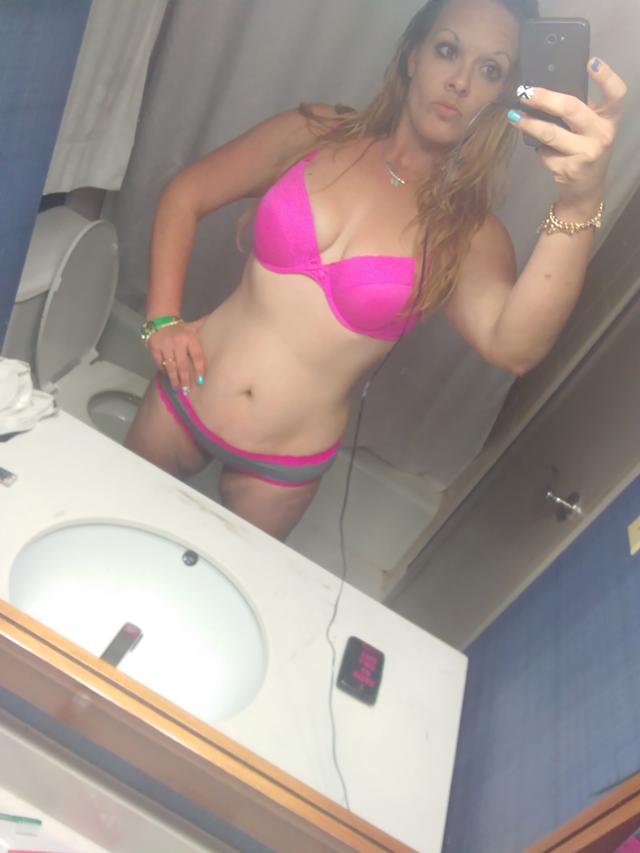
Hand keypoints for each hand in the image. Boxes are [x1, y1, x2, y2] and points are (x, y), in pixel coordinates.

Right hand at [147, 315, 207, 389]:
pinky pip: (159, 363)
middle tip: (187, 391)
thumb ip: (203, 325)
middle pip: (182, 364)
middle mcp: (177, 342)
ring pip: (170, 366)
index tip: (200, 381)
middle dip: (185, 379)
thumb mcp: (192, 326)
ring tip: (177, 389)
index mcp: (189, 338)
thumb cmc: (180, 329)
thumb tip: (215, 318)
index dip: (199, 369)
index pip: (196, 356)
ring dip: (174, 379)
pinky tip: (168, 377)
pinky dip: (163, 371)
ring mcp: (165, 345)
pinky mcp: (154, 348)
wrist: (160, 321)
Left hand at [511, 58, 626, 211]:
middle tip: (525, 92)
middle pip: (571, 109)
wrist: (586, 189)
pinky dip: (539, 150)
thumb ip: (578, 111)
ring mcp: (586, 153)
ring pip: (551, 133)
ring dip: (529, 123)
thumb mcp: (591, 128)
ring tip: (514, 116)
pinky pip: (545, 153)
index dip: (605, 76)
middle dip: (544, 98)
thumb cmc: (586, 149)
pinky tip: (542, 151)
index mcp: (609, 119)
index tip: (590, 62)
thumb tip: (544, 90)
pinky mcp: (570, 169)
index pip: (616, 93)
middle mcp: (602, 135)